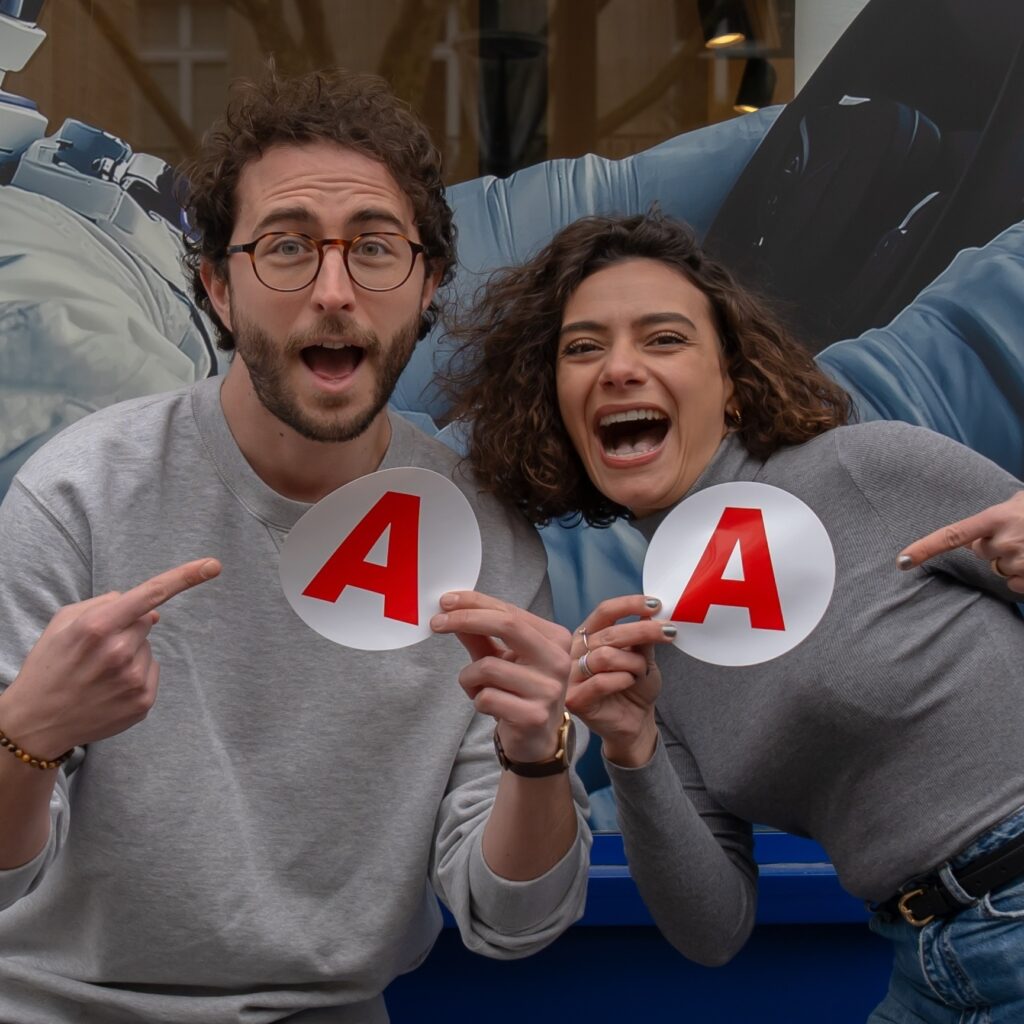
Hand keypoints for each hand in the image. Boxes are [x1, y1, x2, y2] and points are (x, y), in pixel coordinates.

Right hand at [0, 558, 221, 757]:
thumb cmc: (49, 665)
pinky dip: (135, 673)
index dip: (185, 577)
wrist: (36, 722)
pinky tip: (109, 687)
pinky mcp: (143, 701)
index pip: (150, 594)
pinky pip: (152, 670)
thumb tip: (151, 609)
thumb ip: (105, 603)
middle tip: (96, 650)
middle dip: (127, 628)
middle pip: (145, 621)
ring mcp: (133, 679)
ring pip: (148, 647)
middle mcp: (119, 651)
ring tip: (99, 672)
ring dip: (130, 652)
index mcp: (97, 626)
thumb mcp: (63, 623)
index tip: (213, 564)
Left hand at [430, 591, 570, 762]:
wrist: (536, 741)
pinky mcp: (534, 716)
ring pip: (487, 667)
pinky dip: (477, 700)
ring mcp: (549, 689)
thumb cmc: (518, 692)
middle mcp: (558, 660)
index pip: (510, 611)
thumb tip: (452, 609)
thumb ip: (480, 634)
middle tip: (436, 623)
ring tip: (478, 688)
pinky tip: (490, 707)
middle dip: (465, 620)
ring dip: (469, 677)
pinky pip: (486, 697)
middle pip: (506, 625)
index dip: (475, 603)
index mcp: (555, 639)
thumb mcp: (501, 658)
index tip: (445, 601)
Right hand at [564, 595, 676, 767]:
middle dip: (643, 631)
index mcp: (588, 635)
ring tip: (641, 672)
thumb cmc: (635, 687)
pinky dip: (623, 680)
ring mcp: (571, 676)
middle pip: (608, 633)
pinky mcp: (575, 699)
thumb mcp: (643, 657)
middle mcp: (574, 652)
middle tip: (669, 632)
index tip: (655, 605)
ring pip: (605, 656)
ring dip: (633, 663)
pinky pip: (601, 682)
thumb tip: (651, 611)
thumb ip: (643, 637)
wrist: (634, 724)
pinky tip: (629, 682)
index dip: (629, 605)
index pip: (604, 612)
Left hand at [898, 491, 1023, 591]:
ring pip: (999, 568)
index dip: (925, 548)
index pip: (952, 536)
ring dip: (1012, 559)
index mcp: (995, 518)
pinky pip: (1013, 584)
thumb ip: (991, 516)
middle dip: (994, 545)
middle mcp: (1002, 541)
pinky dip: (1023, 576)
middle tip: (1018, 533)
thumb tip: (970, 532)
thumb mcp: (1018, 502)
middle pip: (980, 552)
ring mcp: (1018, 560)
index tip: (903, 561)